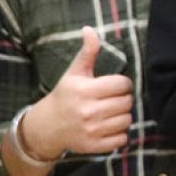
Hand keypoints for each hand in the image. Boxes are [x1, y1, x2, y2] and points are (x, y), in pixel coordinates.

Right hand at [19, 27, 134, 158]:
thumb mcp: (75, 72)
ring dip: (123, 116)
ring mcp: (91, 130)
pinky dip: (120, 133)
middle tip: (113, 99)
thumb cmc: (66, 95)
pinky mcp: (94, 146)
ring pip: (127, 120)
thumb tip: (89, 29)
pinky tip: (109, 126)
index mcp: (85, 90)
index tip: (115, 85)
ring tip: (112, 112)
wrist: (48, 126)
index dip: (122, 83)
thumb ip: (88, 51)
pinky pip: (122, 139)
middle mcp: (88, 111)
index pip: (122, 84)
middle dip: (123, 99)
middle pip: (127, 102)